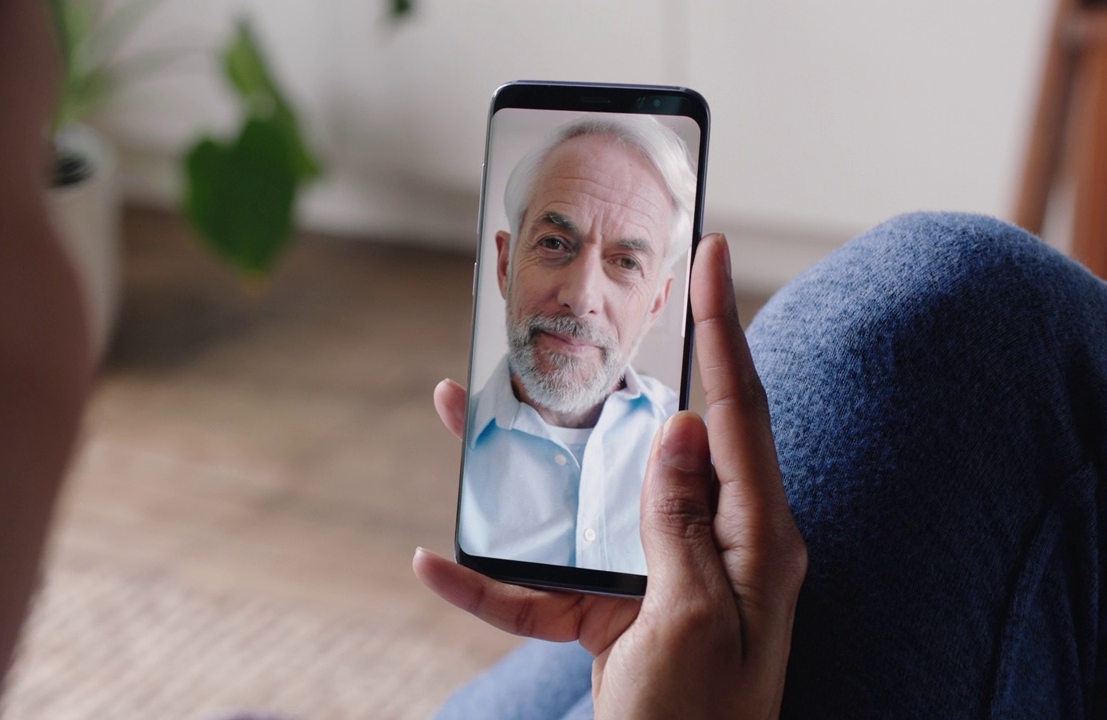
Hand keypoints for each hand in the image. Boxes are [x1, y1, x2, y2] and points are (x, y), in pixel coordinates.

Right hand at [414, 233, 806, 718]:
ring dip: (521, 468)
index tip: (714, 251)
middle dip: (603, 380)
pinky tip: (435, 564)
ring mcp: (657, 583)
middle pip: (651, 441)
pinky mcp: (611, 621)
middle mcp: (710, 548)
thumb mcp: (688, 626)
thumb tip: (675, 428)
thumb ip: (679, 526)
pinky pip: (544, 589)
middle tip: (566, 315)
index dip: (723, 327)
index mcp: (754, 542)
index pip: (737, 412)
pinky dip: (491, 582)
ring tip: (461, 412)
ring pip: (582, 503)